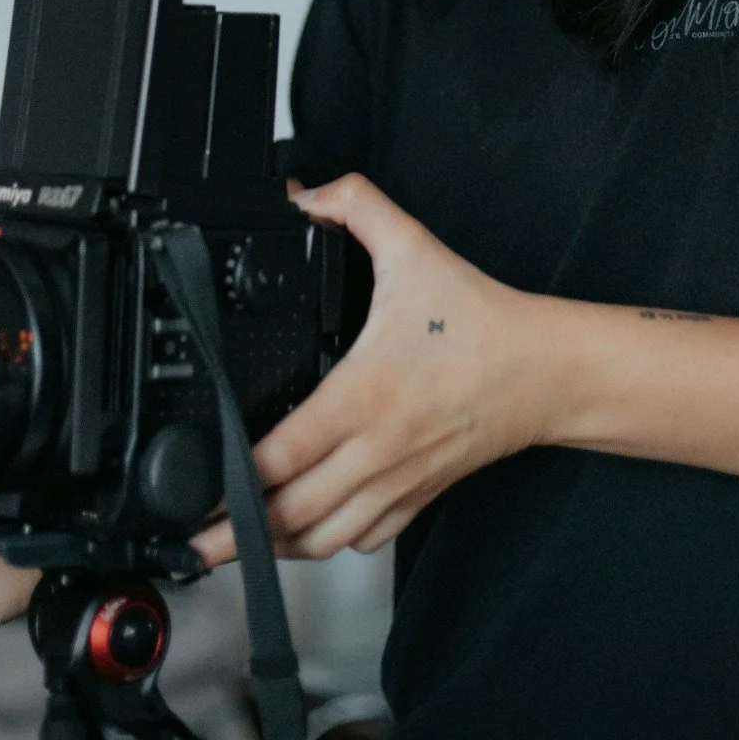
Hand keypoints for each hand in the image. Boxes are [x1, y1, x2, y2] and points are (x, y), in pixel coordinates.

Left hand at [194, 174, 549, 565]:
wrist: (545, 370)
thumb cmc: (481, 320)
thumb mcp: (413, 247)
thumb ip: (356, 206)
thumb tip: (306, 194)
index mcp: (364, 395)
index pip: (281, 456)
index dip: (230, 479)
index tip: (195, 489)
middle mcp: (377, 450)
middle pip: (291, 516)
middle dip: (235, 533)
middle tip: (193, 534)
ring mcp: (398, 482)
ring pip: (323, 541)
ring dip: (276, 546)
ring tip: (234, 542)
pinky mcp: (418, 497)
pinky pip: (362, 541)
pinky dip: (325, 544)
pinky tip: (301, 532)